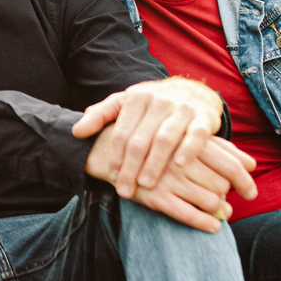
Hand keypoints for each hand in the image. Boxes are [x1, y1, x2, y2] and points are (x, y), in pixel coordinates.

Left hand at [75, 77, 229, 196]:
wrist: (193, 90)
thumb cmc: (152, 103)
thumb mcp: (124, 103)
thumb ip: (100, 115)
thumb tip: (76, 132)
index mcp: (137, 97)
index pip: (121, 132)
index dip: (115, 157)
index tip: (111, 177)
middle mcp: (159, 100)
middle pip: (140, 139)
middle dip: (131, 167)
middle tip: (125, 190)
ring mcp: (183, 108)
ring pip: (165, 138)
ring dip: (154, 164)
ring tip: (146, 185)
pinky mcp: (205, 117)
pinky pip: (196, 135)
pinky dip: (188, 149)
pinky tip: (178, 165)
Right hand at [120, 134, 261, 230]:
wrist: (111, 149)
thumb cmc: (158, 143)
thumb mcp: (187, 139)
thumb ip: (221, 149)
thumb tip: (252, 164)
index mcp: (190, 140)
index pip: (230, 164)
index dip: (245, 181)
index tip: (251, 193)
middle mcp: (180, 158)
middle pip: (222, 183)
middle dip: (228, 196)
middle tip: (228, 202)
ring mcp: (167, 178)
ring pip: (209, 200)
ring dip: (220, 211)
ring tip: (223, 213)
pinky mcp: (154, 196)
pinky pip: (188, 214)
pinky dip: (205, 223)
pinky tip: (213, 227)